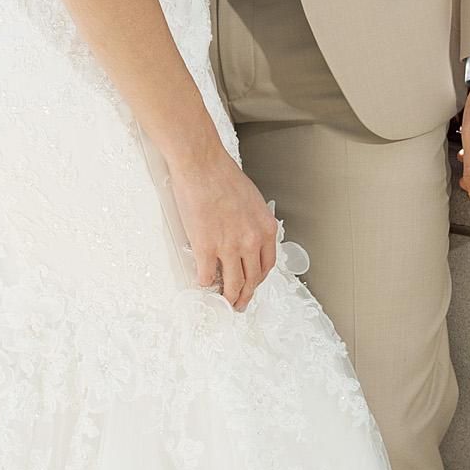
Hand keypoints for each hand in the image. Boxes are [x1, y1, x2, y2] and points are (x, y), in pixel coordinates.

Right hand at [170, 149, 279, 311]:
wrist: (202, 165)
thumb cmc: (223, 175)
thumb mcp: (251, 200)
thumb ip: (252, 223)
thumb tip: (245, 237)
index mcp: (265, 229)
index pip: (267, 265)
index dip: (259, 279)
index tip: (252, 284)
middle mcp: (251, 242)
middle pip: (252, 279)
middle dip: (245, 295)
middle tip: (239, 302)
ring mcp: (228, 247)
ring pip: (232, 284)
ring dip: (228, 298)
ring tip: (224, 303)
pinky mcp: (206, 248)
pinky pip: (206, 276)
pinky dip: (204, 284)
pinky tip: (202, 284)